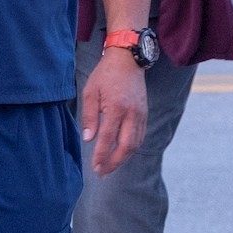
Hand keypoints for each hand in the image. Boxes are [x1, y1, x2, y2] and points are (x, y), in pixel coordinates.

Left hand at [80, 48, 147, 176]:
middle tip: (102, 172)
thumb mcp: (90, 92)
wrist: (127, 59)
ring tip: (109, 166)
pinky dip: (131, 148)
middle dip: (114, 162)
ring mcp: (141, 114)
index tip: (94, 167)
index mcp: (117, 108)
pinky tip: (121, 153)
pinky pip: (140, 136)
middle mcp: (132, 113)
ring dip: (123, 158)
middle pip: (127, 146)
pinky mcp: (144, 113)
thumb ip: (89, 116)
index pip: (108, 139)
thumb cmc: (105, 74)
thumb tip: (88, 139)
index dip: (101, 155)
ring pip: (136, 144)